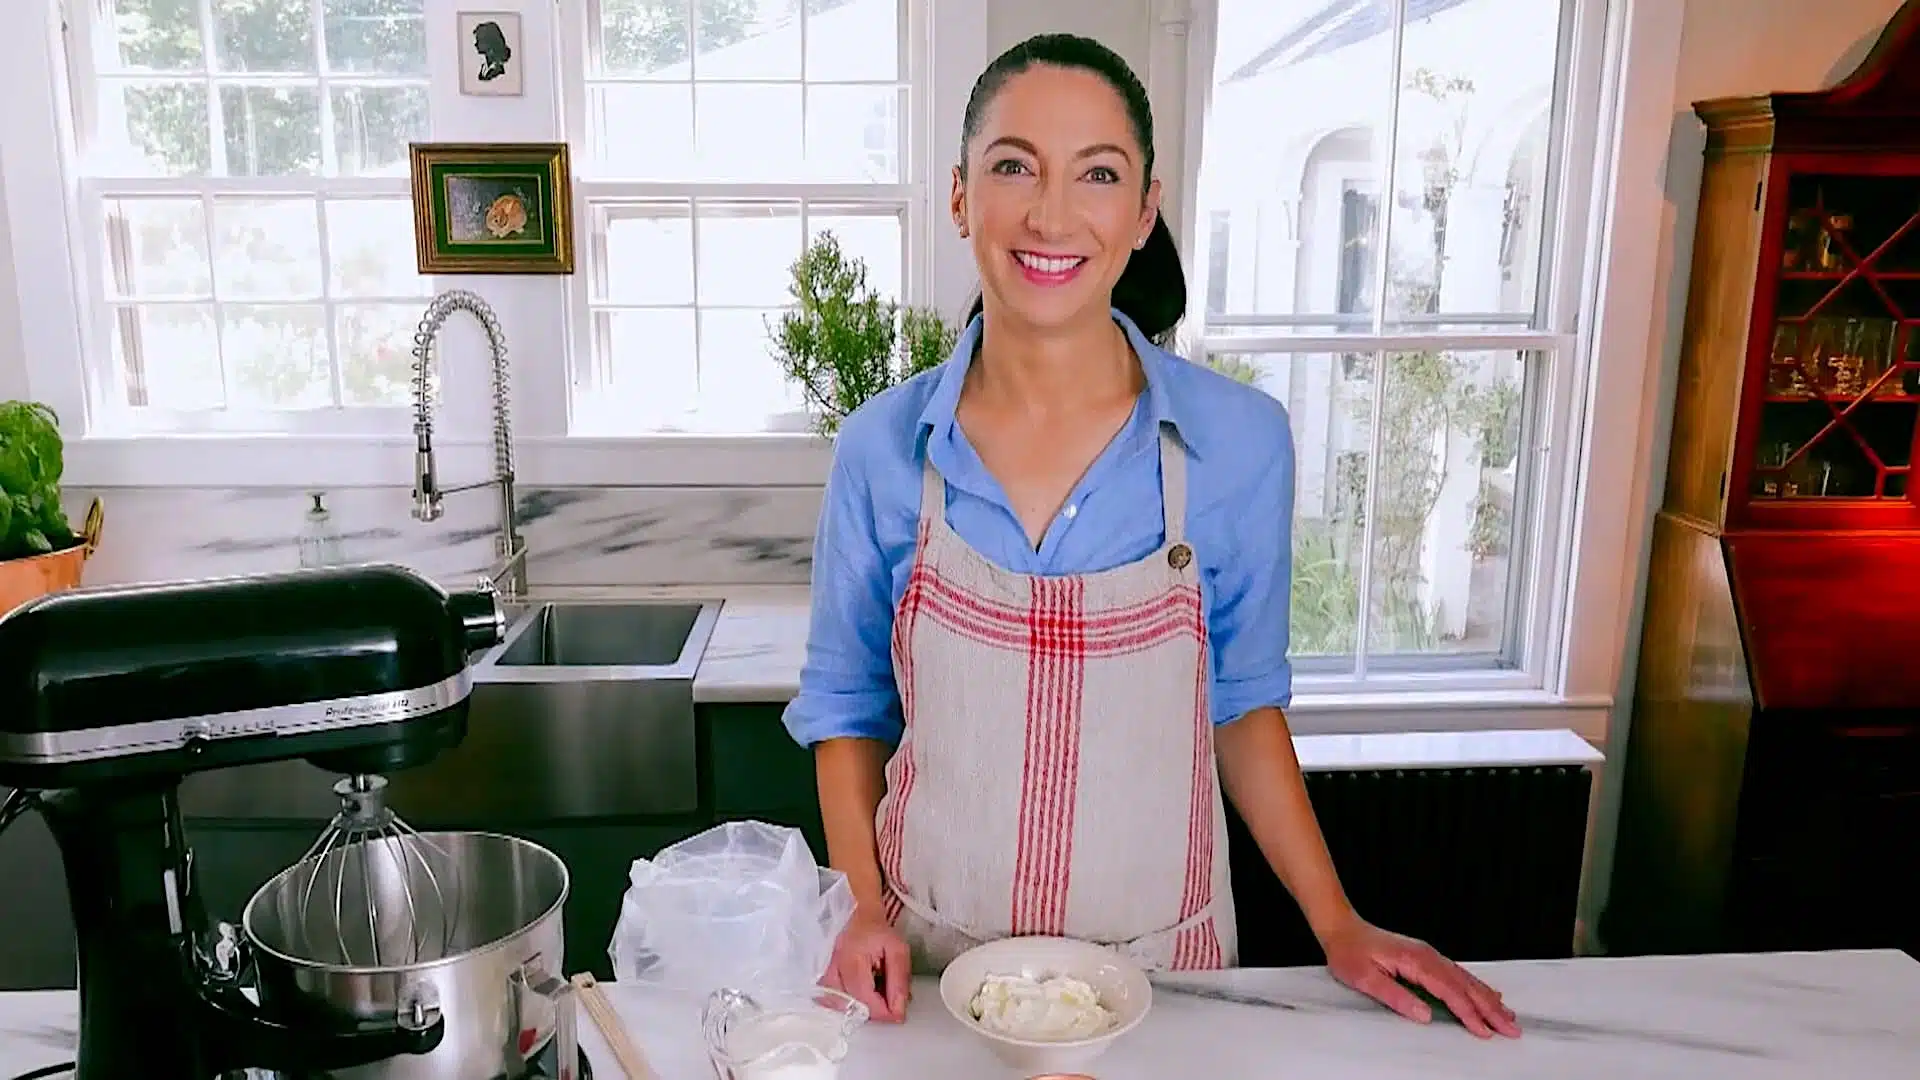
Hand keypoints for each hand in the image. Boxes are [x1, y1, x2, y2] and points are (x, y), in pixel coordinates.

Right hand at [822, 905, 912, 1022]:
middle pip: (853, 1007)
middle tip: (890, 1001)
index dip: (884, 1012)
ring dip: (862, 1008)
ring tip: (876, 995)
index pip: (865, 999)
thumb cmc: (878, 933)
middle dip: (875, 1011)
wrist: (858, 917)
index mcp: (852, 960)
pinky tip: (861, 995)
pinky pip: (833, 1002)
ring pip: (842, 1008)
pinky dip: (849, 1004)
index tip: (899, 1013)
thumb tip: (898, 1012)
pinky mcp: (821, 979)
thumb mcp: (898, 951)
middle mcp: (832, 969)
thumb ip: (899, 981)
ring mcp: (823, 975)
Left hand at [1320, 918, 1519, 1038]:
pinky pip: (1458, 974)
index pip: (1449, 992)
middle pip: (1465, 985)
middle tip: (1512, 1028)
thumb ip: (1396, 997)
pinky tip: (1488, 993)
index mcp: (1415, 961)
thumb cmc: (1349, 952)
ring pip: (1466, 979)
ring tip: (1509, 1015)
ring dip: (1488, 999)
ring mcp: (1429, 955)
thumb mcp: (1365, 979)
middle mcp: (1427, 956)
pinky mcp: (1426, 958)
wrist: (1342, 928)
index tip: (1485, 1030)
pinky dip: (1476, 986)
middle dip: (1491, 1009)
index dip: (1469, 1013)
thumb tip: (1424, 1015)